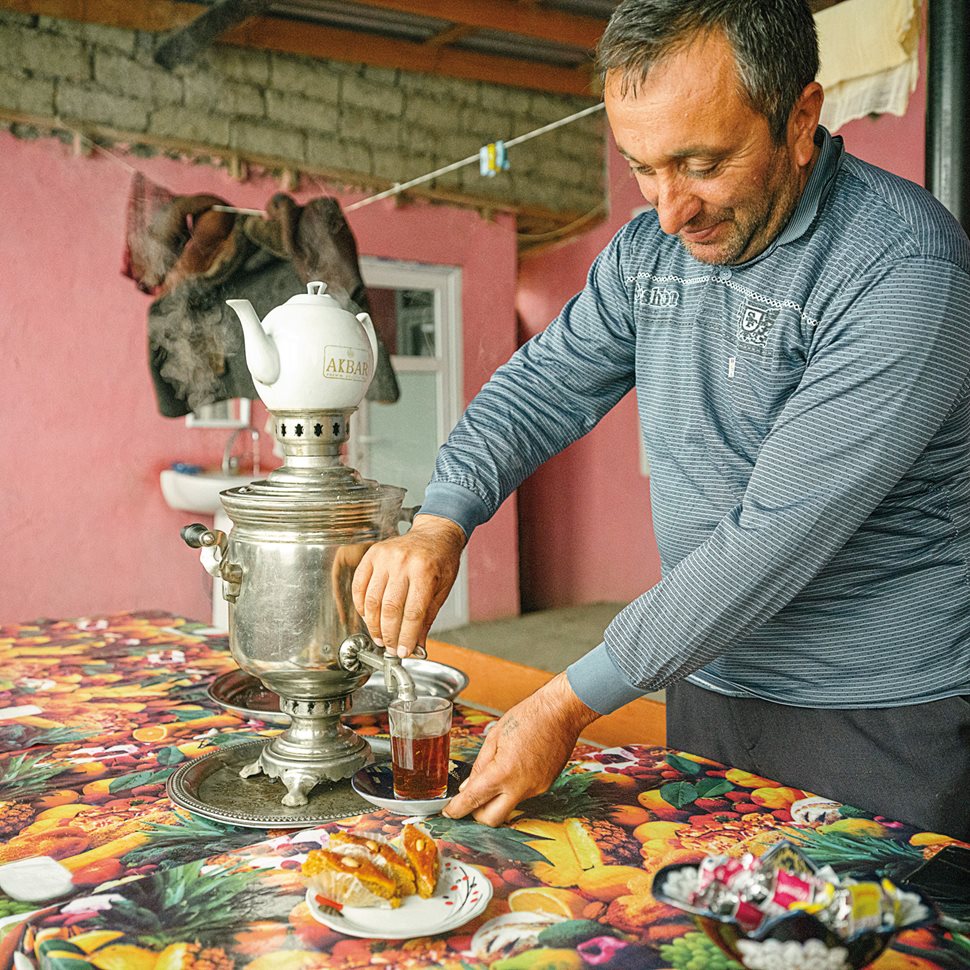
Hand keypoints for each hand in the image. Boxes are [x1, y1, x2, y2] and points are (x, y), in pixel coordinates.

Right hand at [351, 514, 465, 656]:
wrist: (434, 533)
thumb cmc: (441, 560)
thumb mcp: (442, 590)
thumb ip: (428, 618)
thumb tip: (416, 645)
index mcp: (425, 572)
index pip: (413, 613)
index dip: (406, 636)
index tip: (404, 651)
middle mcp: (403, 563)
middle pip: (390, 609)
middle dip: (389, 635)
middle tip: (391, 648)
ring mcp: (385, 557)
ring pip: (373, 600)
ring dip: (373, 625)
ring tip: (379, 637)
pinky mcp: (373, 554)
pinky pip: (359, 585)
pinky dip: (361, 605)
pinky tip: (368, 617)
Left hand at [443, 673, 599, 825]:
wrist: (561, 712)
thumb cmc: (529, 717)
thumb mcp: (495, 736)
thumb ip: (480, 765)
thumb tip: (469, 786)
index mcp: (504, 772)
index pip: (474, 800)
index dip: (457, 809)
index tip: (450, 811)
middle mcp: (521, 787)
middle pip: (491, 819)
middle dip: (476, 813)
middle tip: (469, 800)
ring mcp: (536, 789)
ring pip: (508, 807)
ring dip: (496, 799)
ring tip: (495, 774)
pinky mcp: (545, 786)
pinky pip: (523, 795)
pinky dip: (512, 788)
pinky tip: (513, 768)